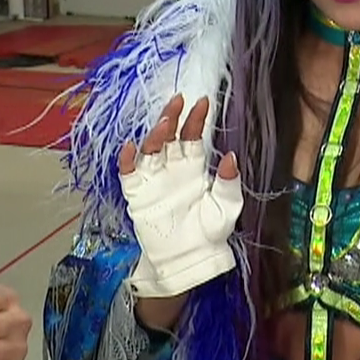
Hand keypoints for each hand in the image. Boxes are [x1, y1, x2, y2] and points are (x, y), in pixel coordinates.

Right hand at [119, 94, 242, 297]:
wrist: (191, 259)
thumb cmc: (211, 231)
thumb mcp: (227, 205)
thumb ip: (229, 181)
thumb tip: (232, 157)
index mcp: (193, 165)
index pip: (192, 135)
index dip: (195, 118)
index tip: (202, 101)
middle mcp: (172, 167)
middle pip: (169, 136)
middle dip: (172, 117)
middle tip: (178, 100)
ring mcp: (154, 180)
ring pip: (150, 150)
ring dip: (155, 135)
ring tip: (163, 124)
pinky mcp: (138, 195)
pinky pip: (128, 175)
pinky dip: (127, 161)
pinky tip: (130, 148)